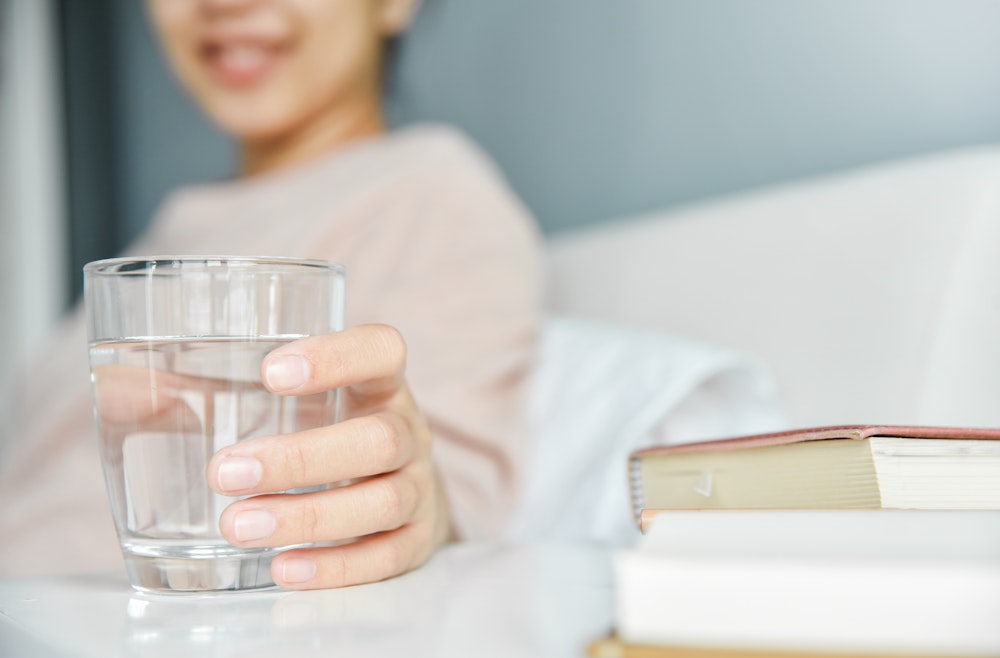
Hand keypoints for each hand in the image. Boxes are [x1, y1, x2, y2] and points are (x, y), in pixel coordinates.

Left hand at [206, 324, 452, 589]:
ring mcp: (419, 487)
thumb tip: (124, 391)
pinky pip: (388, 556)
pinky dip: (337, 566)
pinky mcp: (418, 541)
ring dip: (309, 516)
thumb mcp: (281, 405)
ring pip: (383, 500)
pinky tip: (284, 568)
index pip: (381, 349)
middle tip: (224, 473)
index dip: (337, 356)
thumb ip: (199, 391)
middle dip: (300, 458)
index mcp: (378, 383)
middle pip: (379, 438)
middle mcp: (408, 431)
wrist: (398, 495)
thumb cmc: (323, 435)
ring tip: (239, 525)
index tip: (270, 373)